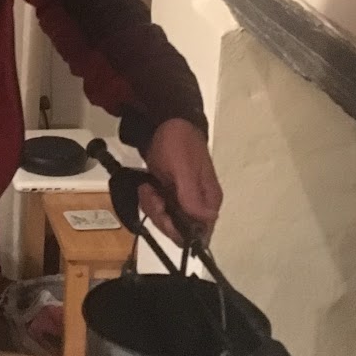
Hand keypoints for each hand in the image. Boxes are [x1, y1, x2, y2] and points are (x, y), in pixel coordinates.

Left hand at [140, 118, 222, 247]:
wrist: (164, 122)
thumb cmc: (177, 144)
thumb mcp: (183, 171)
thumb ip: (192, 198)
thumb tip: (207, 222)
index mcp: (209, 201)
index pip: (199, 233)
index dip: (178, 230)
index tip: (163, 214)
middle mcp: (199, 204)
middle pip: (180, 229)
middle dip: (160, 215)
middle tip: (152, 194)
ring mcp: (184, 199)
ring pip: (166, 219)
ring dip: (152, 205)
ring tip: (148, 186)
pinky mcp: (170, 193)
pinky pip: (159, 207)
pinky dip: (149, 199)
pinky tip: (147, 184)